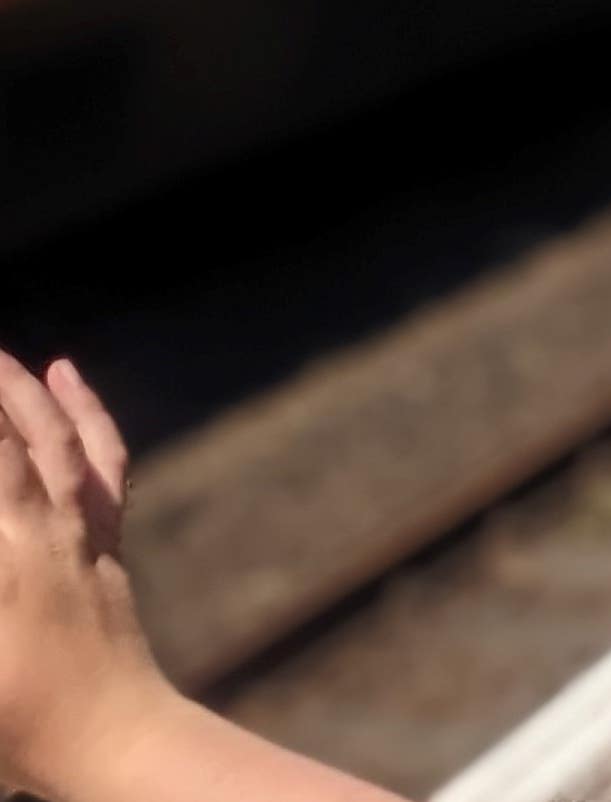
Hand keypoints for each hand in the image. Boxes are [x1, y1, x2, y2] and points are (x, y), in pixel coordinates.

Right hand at [0, 354, 169, 797]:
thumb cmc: (20, 720)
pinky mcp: (107, 547)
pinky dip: (89, 421)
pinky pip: (103, 470)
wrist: (113, 740)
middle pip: (13, 449)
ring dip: (33, 399)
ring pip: (63, 448)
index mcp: (10, 563)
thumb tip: (5, 521)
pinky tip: (67, 385)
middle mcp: (49, 537)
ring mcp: (85, 538)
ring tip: (16, 357)